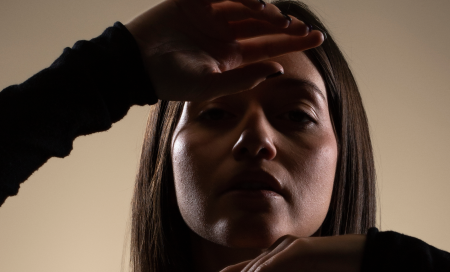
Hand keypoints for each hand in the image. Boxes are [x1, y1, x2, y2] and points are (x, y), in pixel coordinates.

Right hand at [125, 0, 323, 101]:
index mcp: (230, 56)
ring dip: (264, 10)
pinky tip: (256, 2)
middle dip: (285, 25)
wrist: (133, 64)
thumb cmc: (169, 80)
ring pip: (246, 6)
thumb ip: (244, 78)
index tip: (316, 38)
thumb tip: (280, 70)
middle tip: (303, 28)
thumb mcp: (210, 85)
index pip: (268, 46)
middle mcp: (225, 34)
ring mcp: (211, 15)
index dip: (293, 41)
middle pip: (263, 24)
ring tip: (278, 18)